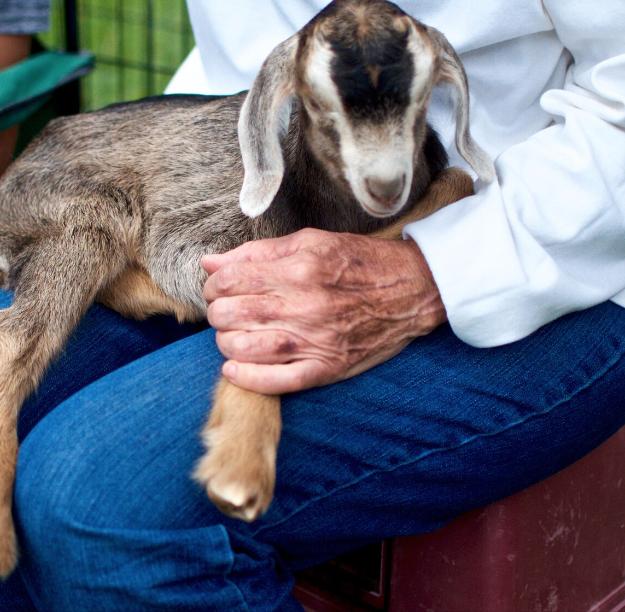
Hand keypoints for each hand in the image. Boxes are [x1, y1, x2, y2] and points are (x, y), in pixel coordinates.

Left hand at [201, 228, 445, 394]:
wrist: (412, 290)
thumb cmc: (359, 263)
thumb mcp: (310, 242)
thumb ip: (257, 253)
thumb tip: (211, 262)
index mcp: (300, 269)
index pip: (229, 281)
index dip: (213, 285)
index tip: (218, 287)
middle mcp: (305, 306)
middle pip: (230, 314)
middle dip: (217, 312)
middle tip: (225, 310)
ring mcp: (315, 340)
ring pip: (244, 348)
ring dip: (226, 341)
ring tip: (233, 334)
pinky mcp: (326, 368)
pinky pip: (275, 382)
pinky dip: (246, 377)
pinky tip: (234, 367)